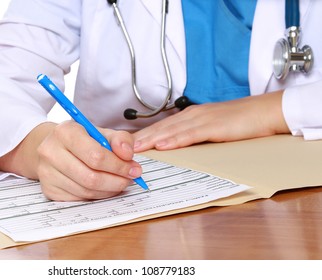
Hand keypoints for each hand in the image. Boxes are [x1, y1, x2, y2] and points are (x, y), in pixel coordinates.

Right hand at [36, 121, 141, 200]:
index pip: (96, 156)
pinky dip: (97, 195)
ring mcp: (47, 173)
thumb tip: (128, 155)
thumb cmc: (81, 139)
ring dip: (109, 190)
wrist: (53, 146)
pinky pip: (79, 199)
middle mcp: (51, 152)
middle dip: (116, 181)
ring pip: (86, 191)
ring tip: (119, 182)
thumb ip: (120, 139)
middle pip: (91, 177)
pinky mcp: (49, 190)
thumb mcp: (101, 132)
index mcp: (65, 132)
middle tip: (129, 179)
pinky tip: (104, 188)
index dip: (119, 166)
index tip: (134, 169)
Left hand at [133, 91, 288, 151]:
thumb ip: (194, 136)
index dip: (144, 135)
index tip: (128, 144)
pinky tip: (163, 145)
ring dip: (151, 139)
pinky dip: (175, 140)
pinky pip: (190, 134)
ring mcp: (202, 119)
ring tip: (135, 148)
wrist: (264, 112)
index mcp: (190, 116)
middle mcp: (192, 115)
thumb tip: (177, 148)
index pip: (162, 126)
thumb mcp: (211, 128)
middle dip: (141, 138)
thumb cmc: (239, 122)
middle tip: (122, 148)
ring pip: (171, 130)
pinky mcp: (214, 126)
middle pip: (161, 127)